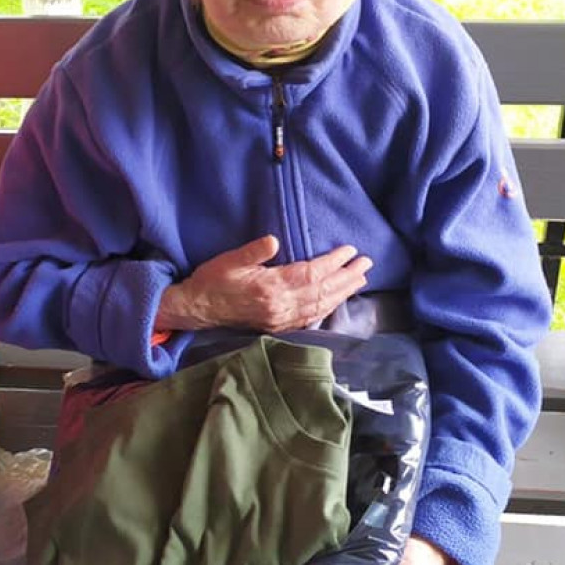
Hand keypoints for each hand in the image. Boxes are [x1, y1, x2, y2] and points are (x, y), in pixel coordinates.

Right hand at [156, 235, 371, 332]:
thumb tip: (274, 240)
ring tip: (360, 280)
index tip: (350, 251)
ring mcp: (280, 319)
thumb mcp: (229, 260)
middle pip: (322, 291)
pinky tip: (337, 300)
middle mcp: (280, 306)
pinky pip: (310, 317)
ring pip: (320, 306)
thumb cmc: (212, 280)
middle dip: (347, 277)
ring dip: (342, 293)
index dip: (333, 263)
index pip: (311, 274)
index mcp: (271, 288)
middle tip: (367, 265)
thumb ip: (253, 252)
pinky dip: (327, 307)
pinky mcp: (278, 325)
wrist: (198, 309)